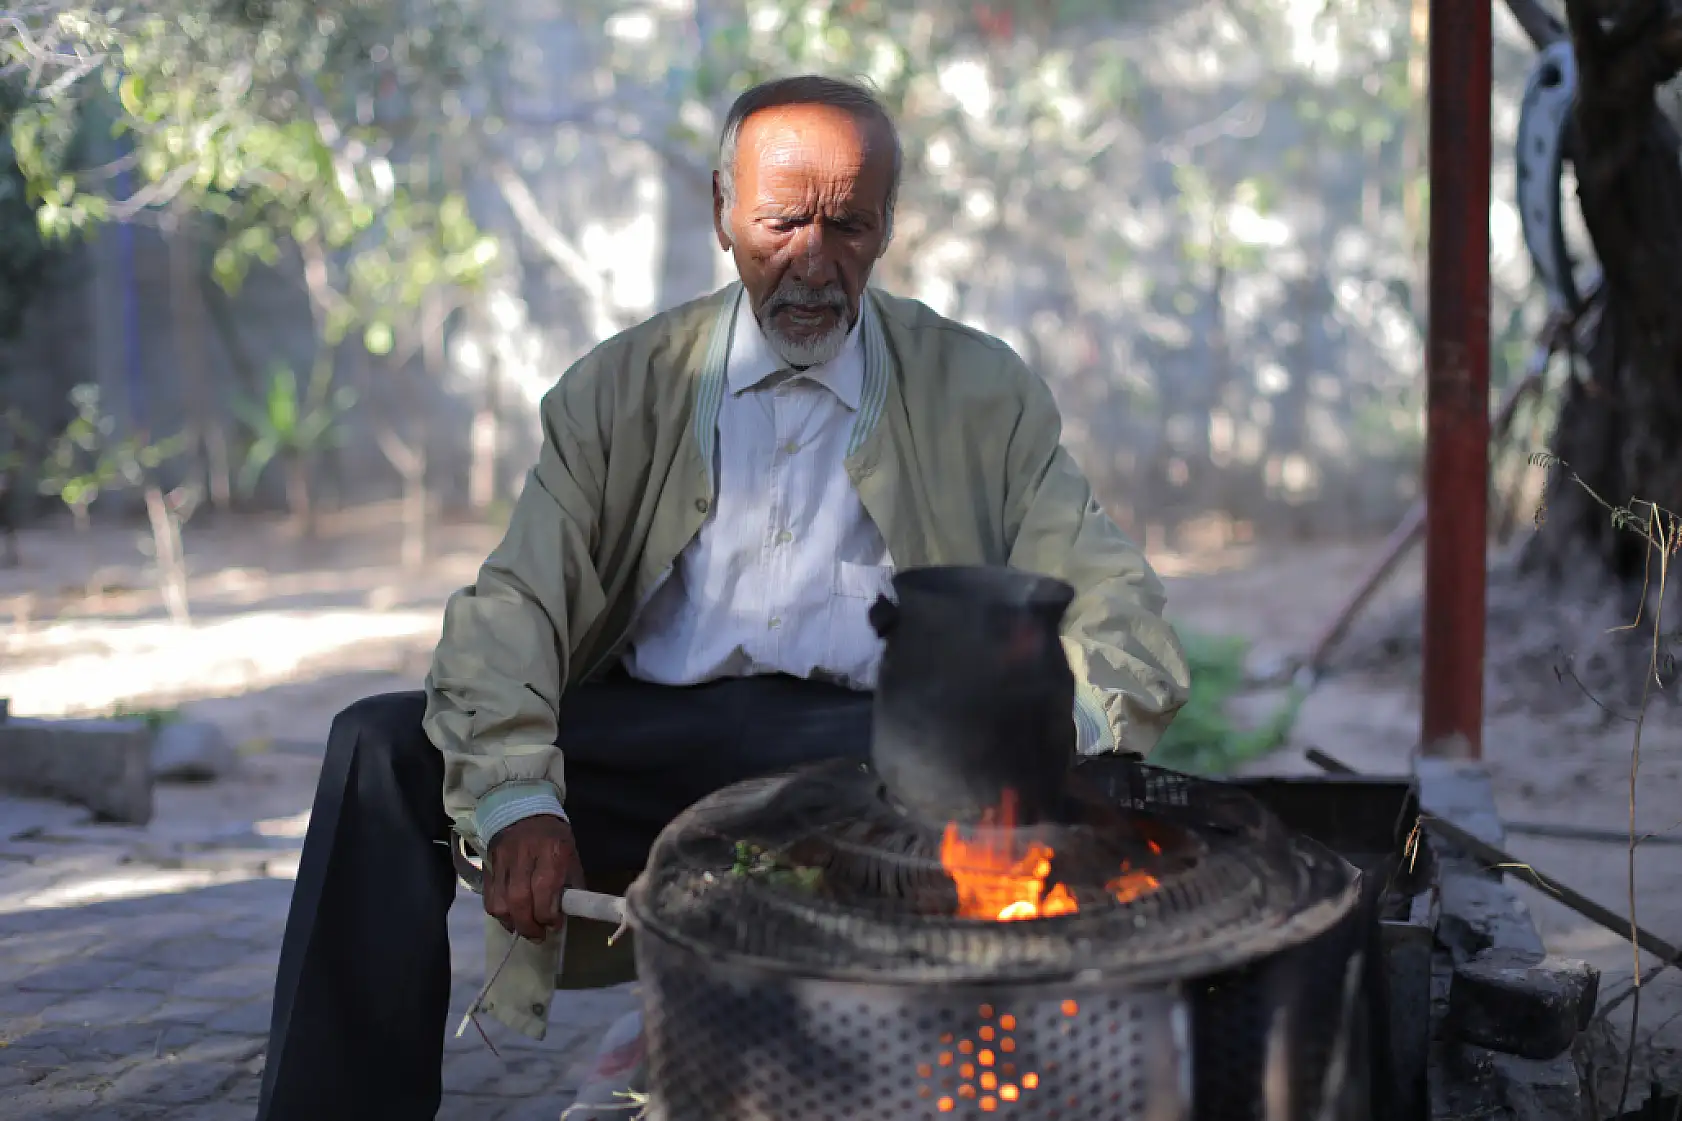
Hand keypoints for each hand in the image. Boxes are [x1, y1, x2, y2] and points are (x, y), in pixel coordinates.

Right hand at [485, 815, 584, 941]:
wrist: (522, 808)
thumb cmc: (553, 836)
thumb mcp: (571, 854)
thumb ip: (571, 884)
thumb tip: (570, 913)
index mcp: (551, 850)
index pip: (545, 889)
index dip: (549, 914)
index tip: (555, 925)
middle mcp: (525, 855)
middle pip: (520, 899)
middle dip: (529, 925)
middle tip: (539, 935)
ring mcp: (503, 860)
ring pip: (500, 902)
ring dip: (512, 923)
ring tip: (524, 929)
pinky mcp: (489, 865)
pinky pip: (489, 897)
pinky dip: (499, 914)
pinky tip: (510, 919)